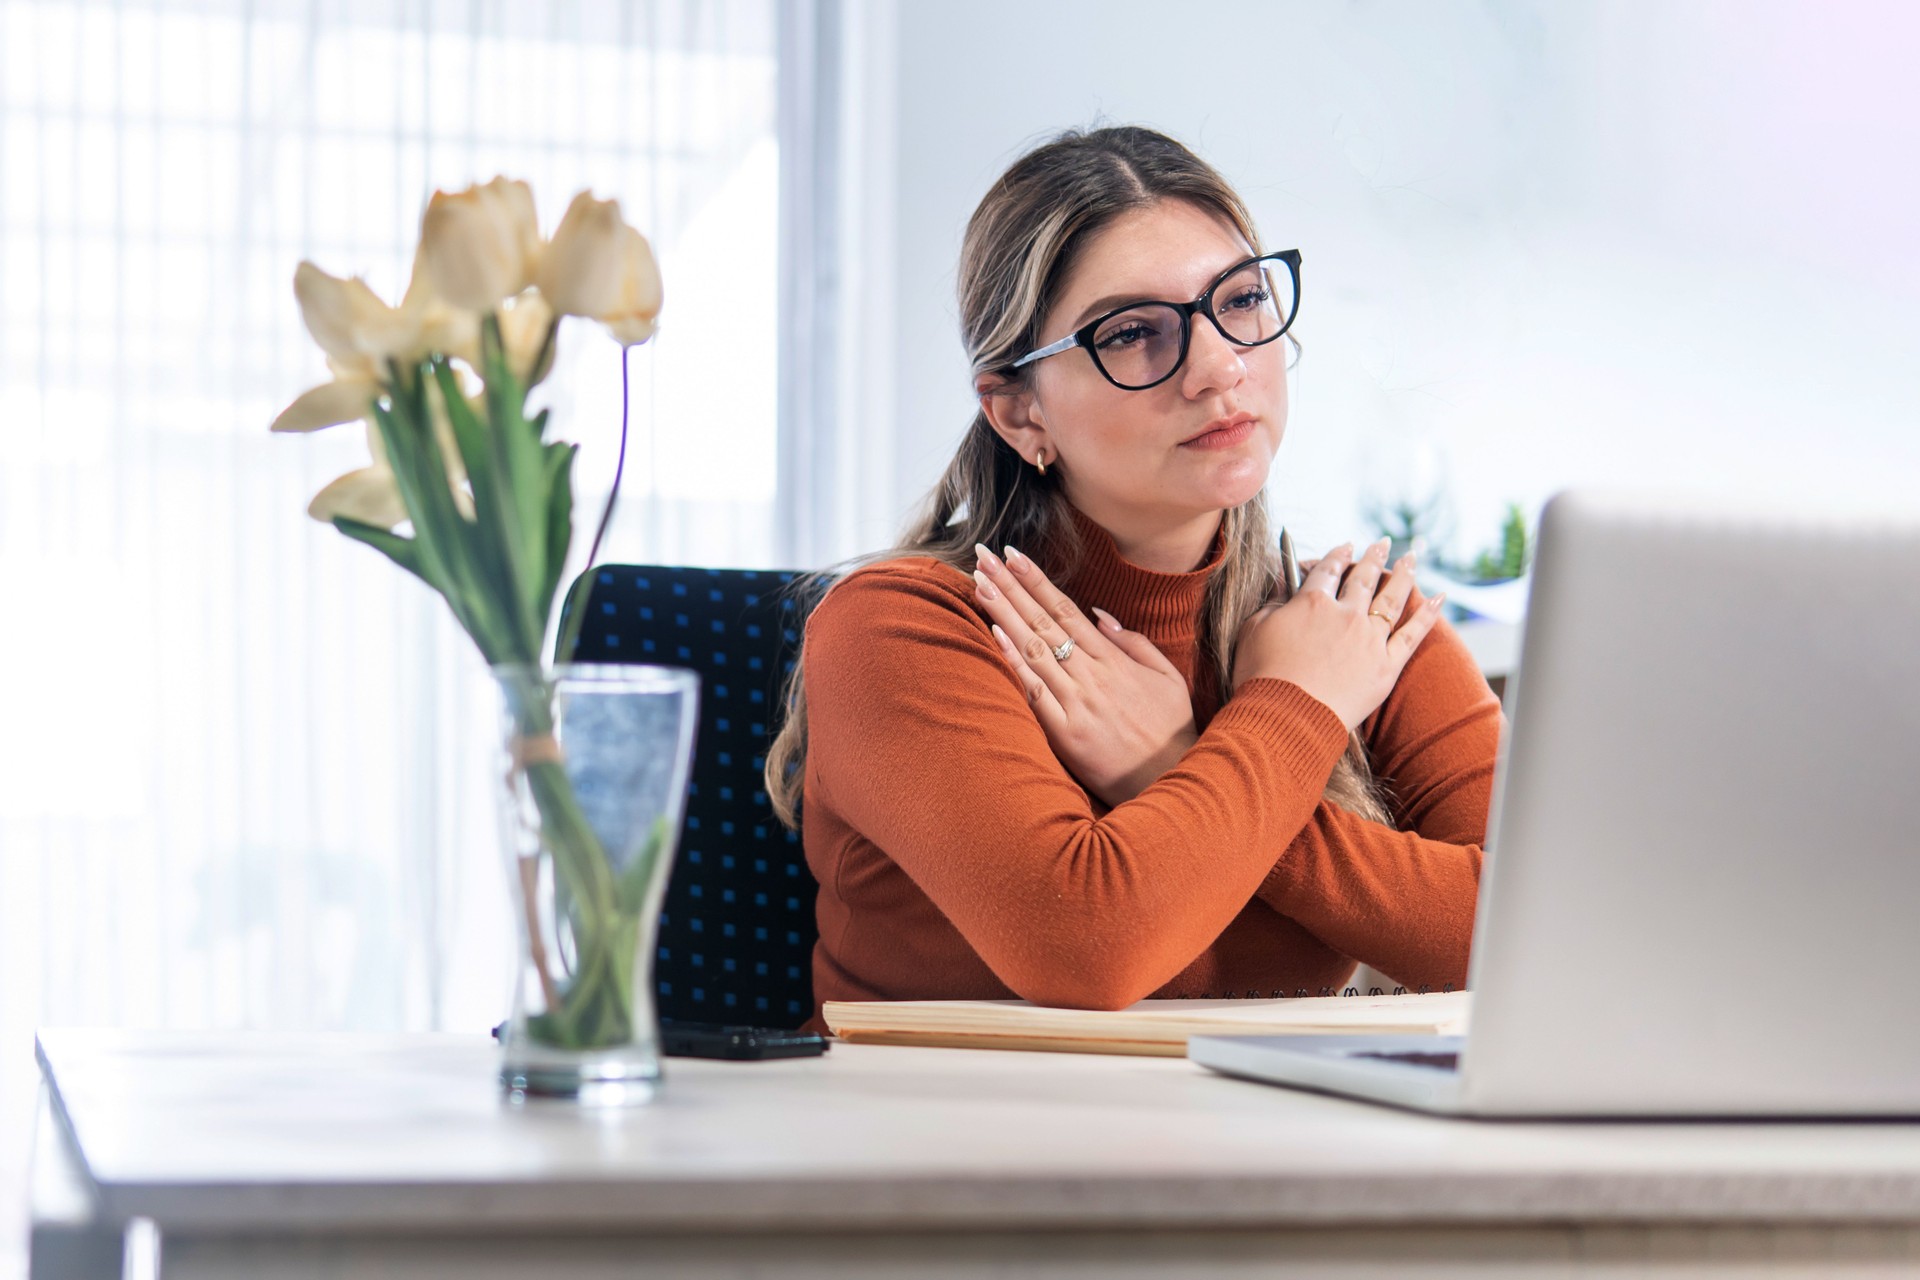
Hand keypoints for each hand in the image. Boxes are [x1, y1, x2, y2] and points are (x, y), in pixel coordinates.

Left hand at [972, 542, 1196, 807]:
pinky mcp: (1067, 734)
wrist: (1173, 783)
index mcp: (1114, 660)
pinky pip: (1035, 693)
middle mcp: (1093, 675)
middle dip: (1011, 586)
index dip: (1036, 580)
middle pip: (1043, 621)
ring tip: (979, 584)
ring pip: (1034, 649)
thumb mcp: (1167, 678)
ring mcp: (1078, 704)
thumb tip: (1097, 614)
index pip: (1066, 610)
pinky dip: (1015, 663)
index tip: (1012, 555)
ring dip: (1004, 614)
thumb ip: (1133, 643)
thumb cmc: (1170, 732)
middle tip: (982, 556)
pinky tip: (994, 637)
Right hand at [1231, 537, 1445, 728]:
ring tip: (1412, 558)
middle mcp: (1346, 615)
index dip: (1337, 556)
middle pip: (1363, 578)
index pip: (1327, 570)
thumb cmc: (1261, 677)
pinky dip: (1428, 615)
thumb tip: (1284, 586)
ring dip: (1404, 575)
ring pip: (1392, 599)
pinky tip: (1441, 597)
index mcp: (1312, 603)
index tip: (1346, 547)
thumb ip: (1272, 604)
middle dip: (1373, 557)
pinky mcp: (1386, 667)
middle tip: (1383, 543)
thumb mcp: (1253, 631)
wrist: (1286, 718)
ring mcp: (1370, 640)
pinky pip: (1413, 636)